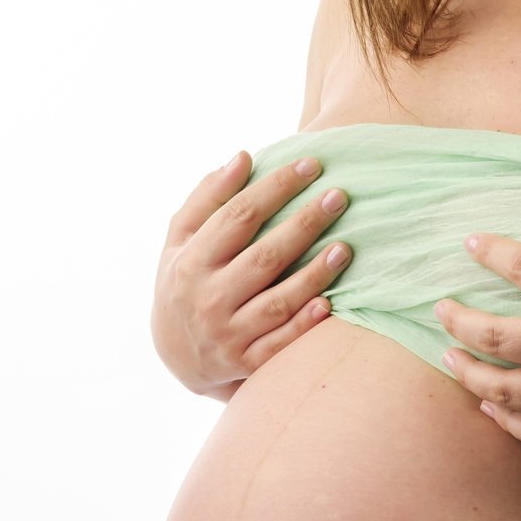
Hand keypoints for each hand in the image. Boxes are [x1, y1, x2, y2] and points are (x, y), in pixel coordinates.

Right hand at [152, 151, 350, 397]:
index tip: (311, 165)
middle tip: (338, 197)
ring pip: (278, 302)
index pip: (238, 216)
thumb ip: (207, 198)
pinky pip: (280, 343)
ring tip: (345, 248)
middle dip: (304, 224)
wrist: (175, 355)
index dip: (276, 187)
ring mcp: (227, 334)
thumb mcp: (180, 240)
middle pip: (264, 256)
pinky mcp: (245, 363)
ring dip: (314, 275)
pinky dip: (304, 324)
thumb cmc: (184, 280)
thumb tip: (242, 157)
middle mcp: (208, 298)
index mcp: (191, 261)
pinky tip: (329, 302)